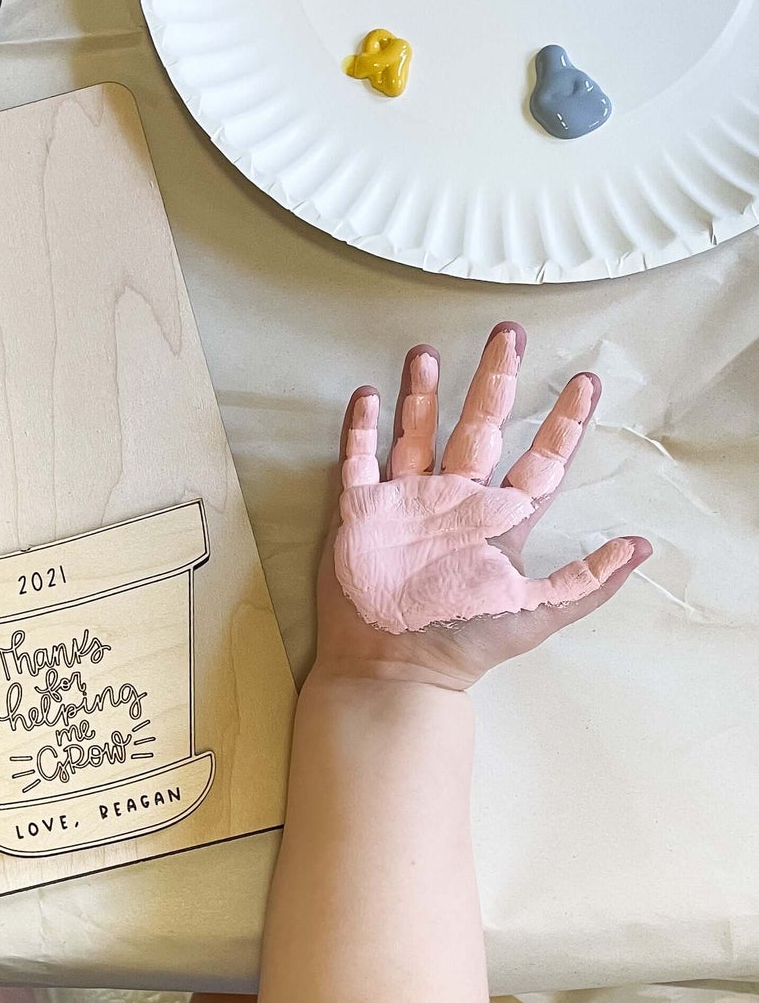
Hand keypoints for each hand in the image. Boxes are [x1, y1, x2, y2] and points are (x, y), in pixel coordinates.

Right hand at [317, 322, 650, 689]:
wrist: (391, 666)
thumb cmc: (462, 643)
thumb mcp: (535, 613)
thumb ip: (585, 582)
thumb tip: (642, 546)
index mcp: (497, 521)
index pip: (539, 462)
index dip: (563, 424)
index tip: (587, 383)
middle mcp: (455, 502)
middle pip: (479, 428)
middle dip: (495, 382)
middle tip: (509, 336)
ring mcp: (407, 503)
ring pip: (417, 434)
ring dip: (423, 394)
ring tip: (427, 351)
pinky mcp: (361, 513)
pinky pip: (359, 461)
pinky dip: (361, 429)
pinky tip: (368, 396)